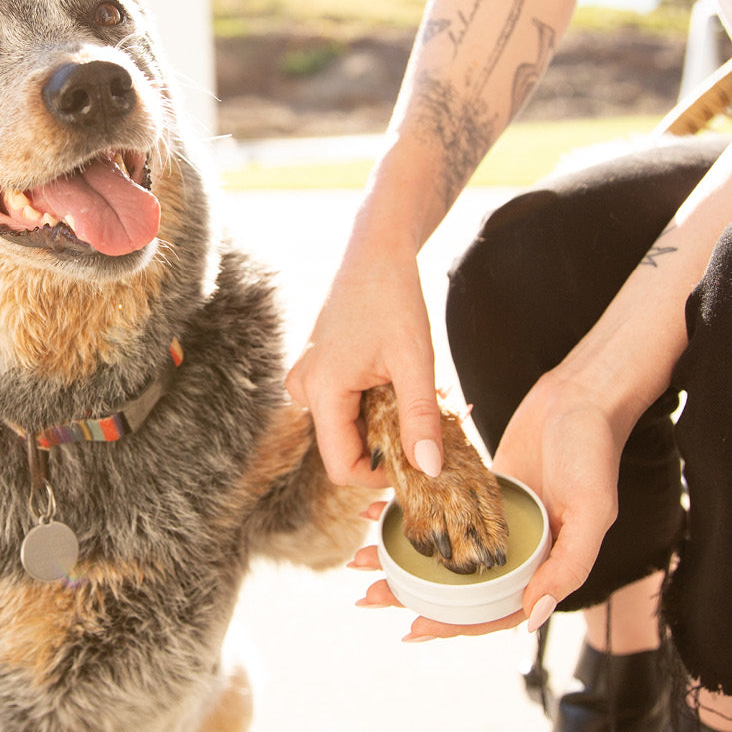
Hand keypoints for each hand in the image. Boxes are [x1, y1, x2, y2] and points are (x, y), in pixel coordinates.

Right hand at [286, 245, 444, 487]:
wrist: (374, 255)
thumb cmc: (393, 299)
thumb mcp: (415, 361)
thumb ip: (420, 419)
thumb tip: (428, 470)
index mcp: (322, 390)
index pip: (342, 467)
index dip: (382, 476)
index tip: (418, 460)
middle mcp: (304, 389)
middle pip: (345, 449)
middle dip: (386, 445)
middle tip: (423, 417)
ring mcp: (306, 379)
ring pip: (346, 428)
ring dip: (381, 423)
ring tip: (408, 389)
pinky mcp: (315, 371)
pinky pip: (342, 407)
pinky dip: (371, 405)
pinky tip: (391, 378)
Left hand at [351, 371, 622, 637]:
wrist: (582, 393)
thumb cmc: (594, 450)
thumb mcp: (591, 510)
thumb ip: (568, 566)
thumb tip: (530, 619)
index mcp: (543, 563)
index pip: (493, 611)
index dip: (454, 625)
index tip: (412, 628)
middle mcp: (515, 546)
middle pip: (457, 585)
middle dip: (412, 593)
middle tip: (368, 595)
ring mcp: (493, 516)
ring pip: (442, 547)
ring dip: (401, 555)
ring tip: (361, 558)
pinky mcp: (478, 485)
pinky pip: (439, 507)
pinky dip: (409, 512)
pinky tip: (376, 510)